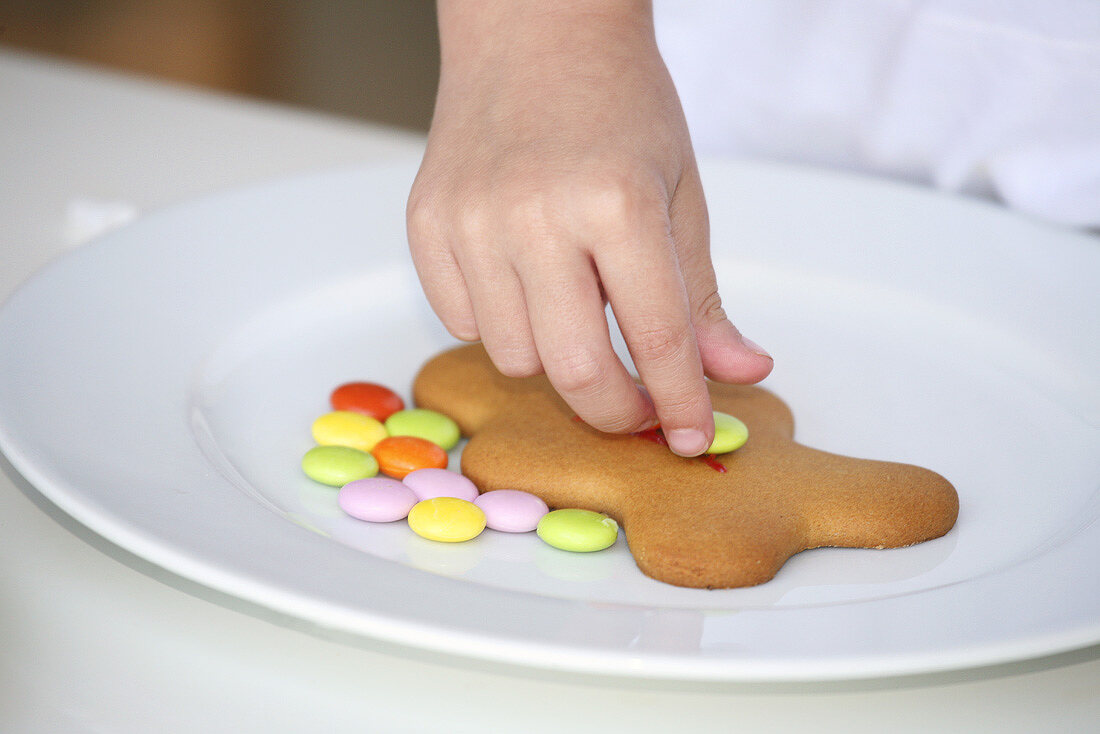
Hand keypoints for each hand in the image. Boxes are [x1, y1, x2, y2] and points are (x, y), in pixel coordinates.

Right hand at [407, 0, 771, 455]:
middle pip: (573, 372)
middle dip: (615, 411)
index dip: (681, 402)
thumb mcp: (679, 194)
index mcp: (617, 202)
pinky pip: (461, 323)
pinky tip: (523, 280)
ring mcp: (470, 221)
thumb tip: (740, 373)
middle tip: (637, 408)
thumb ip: (701, 296)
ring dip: (554, 356)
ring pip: (512, 357)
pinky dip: (499, 323)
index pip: (657, 339)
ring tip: (575, 306)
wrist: (533, 30)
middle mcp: (535, 216)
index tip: (689, 434)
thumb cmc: (617, 103)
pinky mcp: (426, 223)